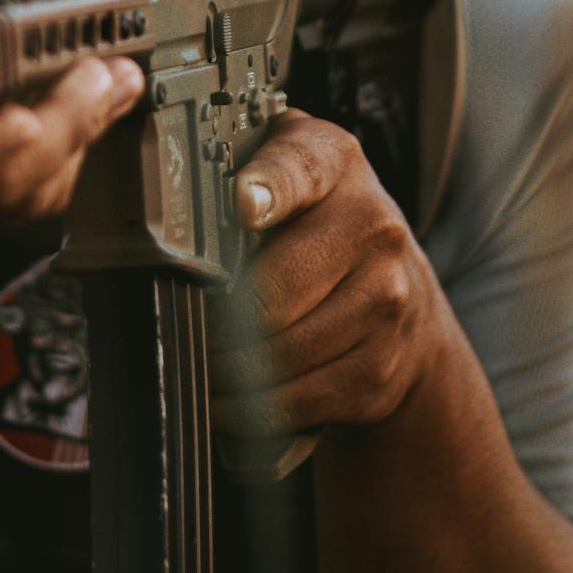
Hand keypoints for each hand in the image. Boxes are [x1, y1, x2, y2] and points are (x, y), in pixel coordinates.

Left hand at [210, 111, 445, 438]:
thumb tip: (171, 206)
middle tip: (180, 327)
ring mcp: (385, 300)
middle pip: (269, 292)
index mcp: (334, 163)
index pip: (298, 170)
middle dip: (213, 322)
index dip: (267, 188)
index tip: (242, 205)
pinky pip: (296, 401)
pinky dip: (249, 409)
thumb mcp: (282, 169)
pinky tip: (230, 396)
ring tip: (201, 362)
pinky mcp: (380, 366)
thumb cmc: (315, 224)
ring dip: (224, 371)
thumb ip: (237, 165)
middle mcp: (372, 226)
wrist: (401, 294)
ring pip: (277, 356)